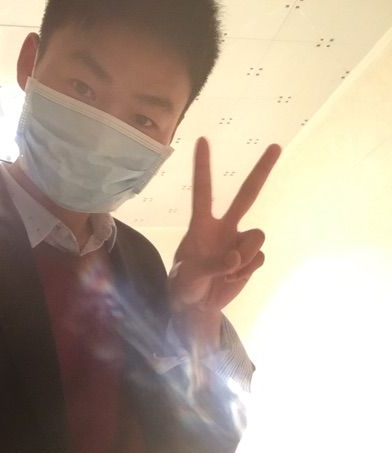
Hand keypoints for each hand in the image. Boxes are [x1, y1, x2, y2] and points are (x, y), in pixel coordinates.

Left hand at [169, 137, 280, 348]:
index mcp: (202, 225)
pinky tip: (233, 278)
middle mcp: (224, 227)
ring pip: (257, 236)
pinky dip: (248, 271)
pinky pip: (260, 258)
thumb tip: (236, 256)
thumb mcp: (189, 276)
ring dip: (246, 256)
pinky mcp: (251, 258)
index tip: (202, 140)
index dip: (203, 167)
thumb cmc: (184, 284)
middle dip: (261, 171)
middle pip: (247, 195)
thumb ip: (212, 265)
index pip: (203, 191)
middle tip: (275, 146)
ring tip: (226, 272)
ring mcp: (240, 242)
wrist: (197, 306)